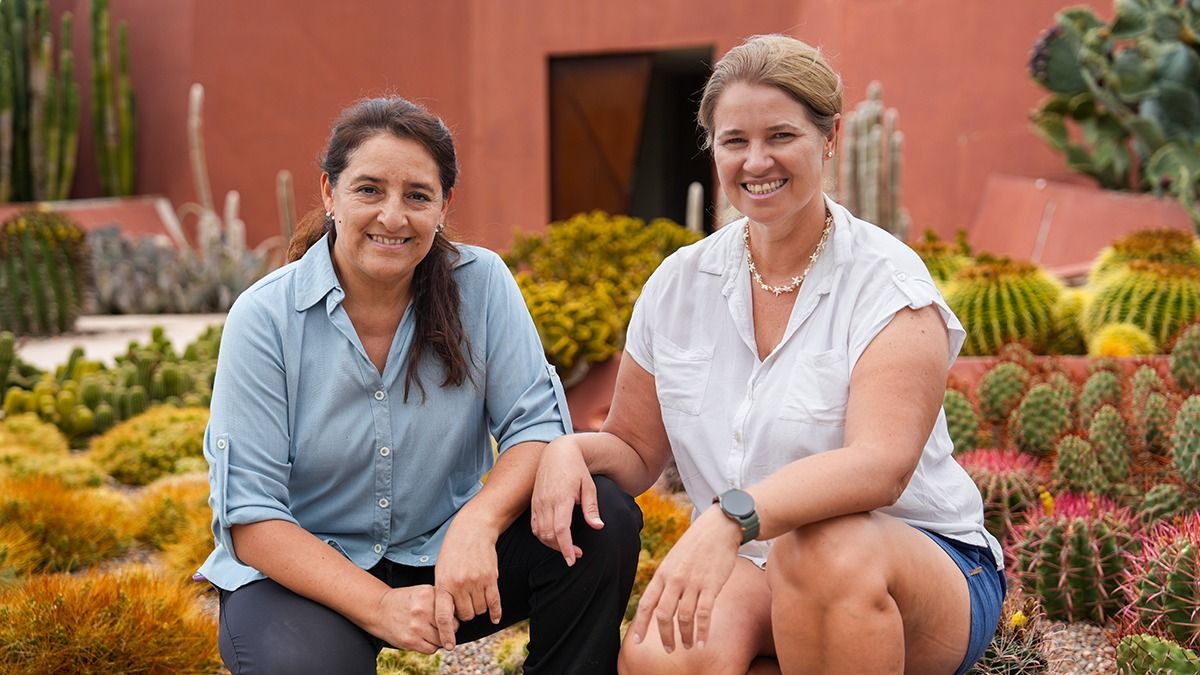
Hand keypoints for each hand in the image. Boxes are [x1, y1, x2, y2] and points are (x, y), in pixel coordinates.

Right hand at [368, 585, 449, 653]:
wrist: (379, 609)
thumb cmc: (405, 600)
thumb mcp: (422, 591)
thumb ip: (440, 598)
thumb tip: (459, 612)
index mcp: (427, 595)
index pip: (453, 610)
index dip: (453, 615)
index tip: (449, 616)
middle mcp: (422, 611)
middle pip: (450, 626)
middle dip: (448, 628)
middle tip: (440, 625)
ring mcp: (416, 627)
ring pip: (441, 640)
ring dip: (439, 638)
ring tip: (430, 631)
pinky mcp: (410, 641)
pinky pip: (431, 649)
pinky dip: (430, 645)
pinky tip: (424, 637)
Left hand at [433, 510, 502, 649]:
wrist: (473, 529)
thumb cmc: (454, 550)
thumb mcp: (441, 570)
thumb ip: (444, 592)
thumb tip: (449, 615)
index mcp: (443, 584)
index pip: (443, 616)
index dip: (446, 633)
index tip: (449, 645)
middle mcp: (460, 585)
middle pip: (465, 615)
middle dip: (465, 614)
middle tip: (464, 603)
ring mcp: (476, 582)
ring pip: (480, 610)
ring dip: (478, 608)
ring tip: (475, 597)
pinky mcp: (491, 578)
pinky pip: (494, 603)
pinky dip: (495, 612)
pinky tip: (495, 618)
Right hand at [530, 437, 603, 564]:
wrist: (557, 453)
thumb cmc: (577, 469)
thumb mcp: (589, 487)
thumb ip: (592, 508)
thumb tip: (598, 527)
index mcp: (561, 499)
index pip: (561, 530)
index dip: (566, 548)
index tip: (573, 559)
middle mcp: (546, 502)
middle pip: (549, 535)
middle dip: (562, 549)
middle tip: (577, 555)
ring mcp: (538, 503)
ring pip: (540, 533)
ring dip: (552, 544)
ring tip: (567, 547)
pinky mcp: (533, 503)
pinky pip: (534, 526)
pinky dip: (542, 536)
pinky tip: (554, 538)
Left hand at [630, 507, 741, 651]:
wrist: (718, 528)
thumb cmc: (695, 545)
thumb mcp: (673, 559)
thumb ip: (666, 580)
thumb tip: (659, 602)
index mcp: (662, 573)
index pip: (646, 603)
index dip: (641, 624)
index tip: (637, 641)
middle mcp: (674, 579)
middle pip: (663, 614)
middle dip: (664, 636)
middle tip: (669, 649)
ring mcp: (693, 583)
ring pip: (684, 617)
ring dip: (684, 636)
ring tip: (687, 646)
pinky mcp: (711, 585)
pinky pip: (704, 614)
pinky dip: (702, 632)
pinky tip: (702, 642)